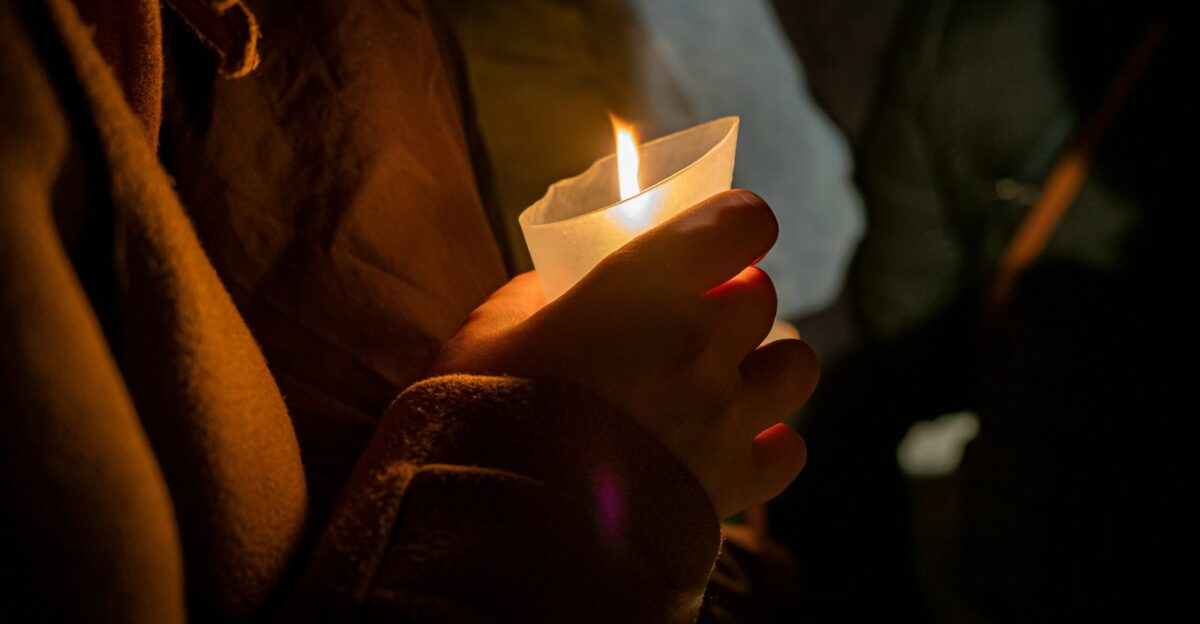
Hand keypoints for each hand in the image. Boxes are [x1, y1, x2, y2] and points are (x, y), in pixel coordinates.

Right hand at [431, 190, 818, 518]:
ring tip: (722, 381)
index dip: (735, 223)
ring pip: (796, 367)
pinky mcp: (732, 483)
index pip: (741, 222)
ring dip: (765, 365)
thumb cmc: (482, 413)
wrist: (496, 524)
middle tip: (689, 320)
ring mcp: (723, 415)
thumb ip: (536, 295)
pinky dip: (768, 443)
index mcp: (646, 286)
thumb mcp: (489, 330)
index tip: (717, 236)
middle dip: (732, 298)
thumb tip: (559, 288)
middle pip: (762, 294)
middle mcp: (700, 343)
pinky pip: (788, 450)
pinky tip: (729, 443)